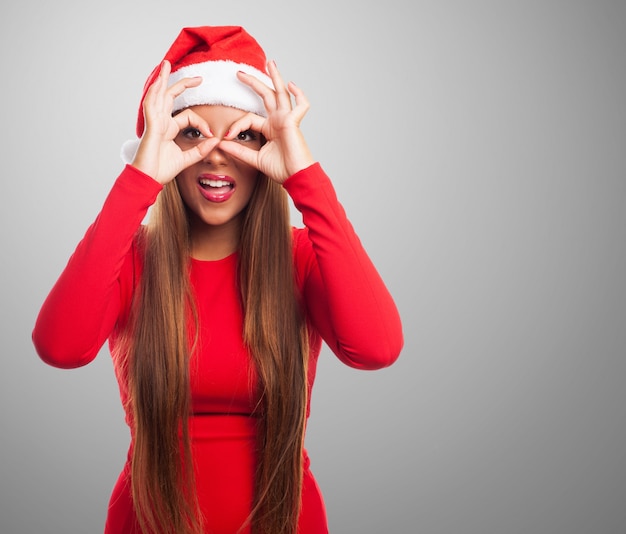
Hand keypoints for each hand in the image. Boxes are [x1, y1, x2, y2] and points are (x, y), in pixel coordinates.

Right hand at [131, 60, 218, 184]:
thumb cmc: (161, 170)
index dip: (202, 123)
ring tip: (166, 64)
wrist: (148, 179)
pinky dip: (154, 93)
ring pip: (158, 95)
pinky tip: (158, 83)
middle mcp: (160, 122)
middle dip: (182, 84)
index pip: (188, 116)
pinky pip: (151, 106)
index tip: (212, 134)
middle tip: (197, 77)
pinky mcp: (150, 127)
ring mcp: (154, 123)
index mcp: (168, 129)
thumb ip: (201, 150)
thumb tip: (216, 141)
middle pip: (169, 97)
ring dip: (162, 79)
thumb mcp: (187, 159)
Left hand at [218, 61, 314, 183]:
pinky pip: (301, 105)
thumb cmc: (281, 170)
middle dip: (253, 83)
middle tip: (239, 73)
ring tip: (270, 63)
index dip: (235, 126)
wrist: (295, 178)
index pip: (249, 118)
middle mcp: (278, 121)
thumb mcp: (255, 159)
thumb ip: (238, 150)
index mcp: (270, 128)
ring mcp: (287, 120)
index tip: (225, 137)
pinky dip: (299, 94)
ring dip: (276, 77)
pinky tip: (291, 85)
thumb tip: (221, 144)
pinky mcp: (294, 123)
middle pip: (265, 96)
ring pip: (281, 93)